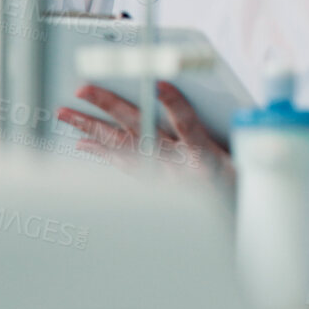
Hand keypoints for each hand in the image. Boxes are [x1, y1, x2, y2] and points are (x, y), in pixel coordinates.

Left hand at [58, 82, 231, 179]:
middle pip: (141, 130)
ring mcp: (161, 177)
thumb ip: (218, 140)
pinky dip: (102, 153)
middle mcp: (177, 167)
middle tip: (84, 90)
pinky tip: (84, 144)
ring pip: (122, 148)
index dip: (175, 105)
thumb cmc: (235, 189)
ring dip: (94, 129)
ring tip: (68, 116)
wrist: (228, 224)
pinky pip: (121, 166)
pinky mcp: (153, 186)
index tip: (160, 85)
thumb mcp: (239, 163)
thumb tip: (197, 117)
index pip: (188, 125)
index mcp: (204, 158)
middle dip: (110, 107)